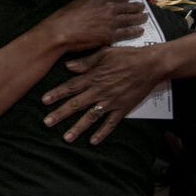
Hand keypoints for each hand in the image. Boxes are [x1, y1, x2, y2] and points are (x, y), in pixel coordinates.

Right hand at [34, 0, 146, 52]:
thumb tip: (95, 3)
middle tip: (141, 6)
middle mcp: (108, 7)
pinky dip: (135, 31)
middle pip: (127, 5)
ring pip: (131, 18)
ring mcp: (112, 21)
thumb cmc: (64, 17)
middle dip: (136, 6)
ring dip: (139, 17)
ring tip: (145, 17)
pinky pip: (128, 32)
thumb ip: (90, 2)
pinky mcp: (112, 34)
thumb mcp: (77, 2)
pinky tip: (140, 31)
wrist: (62, 31)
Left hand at [41, 45, 162, 144]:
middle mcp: (99, 91)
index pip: (70, 87)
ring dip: (78, 128)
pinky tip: (92, 141)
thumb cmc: (126, 56)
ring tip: (66, 138)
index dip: (56, 94)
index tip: (43, 101)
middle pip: (76, 105)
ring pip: (91, 117)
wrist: (151, 65)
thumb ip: (85, 62)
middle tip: (47, 123)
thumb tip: (67, 66)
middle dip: (60, 114)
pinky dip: (102, 133)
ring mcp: (111, 102)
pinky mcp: (123, 109)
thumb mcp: (104, 53)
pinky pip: (111, 124)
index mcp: (93, 77)